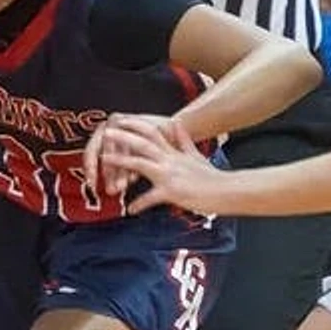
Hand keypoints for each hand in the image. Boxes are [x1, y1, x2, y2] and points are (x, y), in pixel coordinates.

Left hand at [95, 114, 218, 215]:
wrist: (226, 190)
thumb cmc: (212, 176)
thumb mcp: (196, 155)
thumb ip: (183, 141)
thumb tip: (176, 124)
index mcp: (174, 152)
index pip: (153, 132)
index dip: (136, 124)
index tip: (122, 120)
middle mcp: (170, 160)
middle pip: (143, 143)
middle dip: (123, 136)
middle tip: (106, 132)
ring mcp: (169, 175)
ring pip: (141, 164)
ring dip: (121, 161)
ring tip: (104, 161)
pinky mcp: (171, 191)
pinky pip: (151, 198)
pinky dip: (139, 204)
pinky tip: (130, 210)